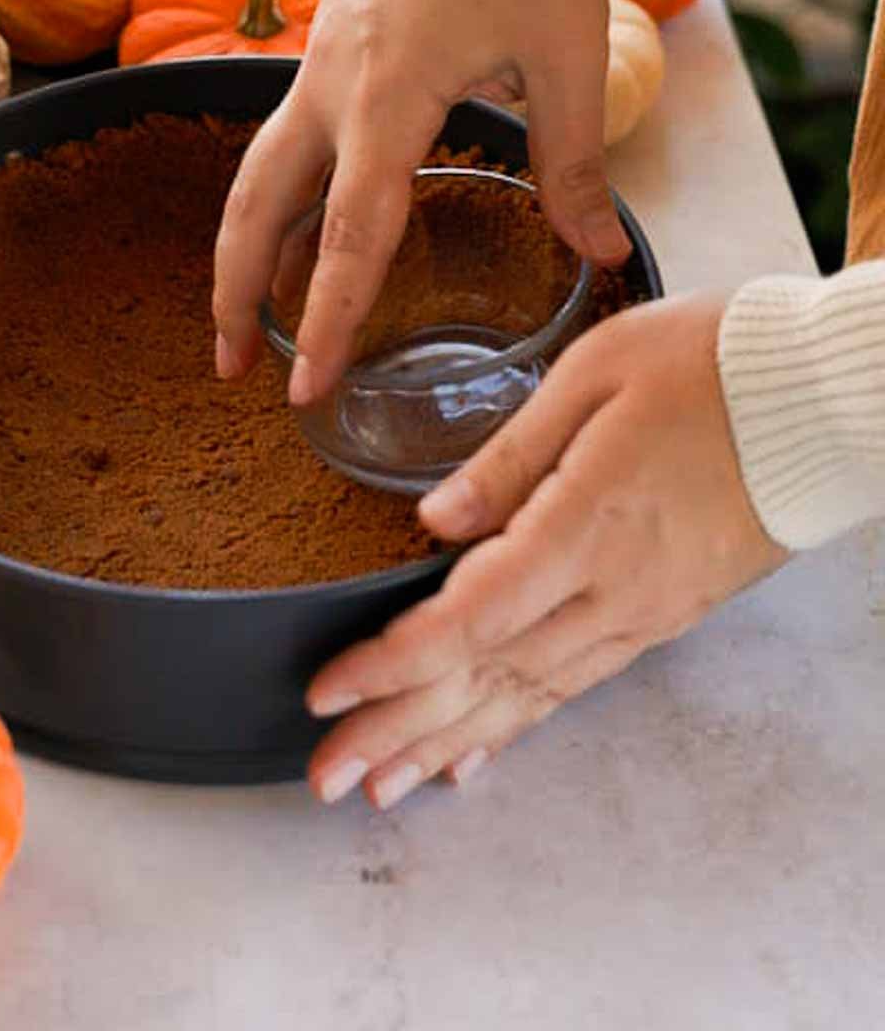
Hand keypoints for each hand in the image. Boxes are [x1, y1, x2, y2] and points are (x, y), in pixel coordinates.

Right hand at [213, 0, 630, 402]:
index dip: (325, 320)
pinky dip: (273, 198)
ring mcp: (319, 60)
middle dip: (234, 293)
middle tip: (233, 373)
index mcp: (389, 92)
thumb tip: (595, 255)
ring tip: (246, 319)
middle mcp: (332, 82)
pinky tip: (295, 233)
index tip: (305, 389)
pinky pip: (283, 137)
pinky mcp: (329, 45)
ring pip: (256, 170)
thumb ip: (574, 161)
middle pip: (257, 205)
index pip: (347, 234)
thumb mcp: (565, 53)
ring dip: (242, 247)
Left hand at [305, 294, 788, 809]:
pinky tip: (478, 754)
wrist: (823, 399)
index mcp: (586, 526)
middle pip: (488, 678)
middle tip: (326, 778)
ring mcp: (644, 612)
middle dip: (399, 731)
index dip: (391, 664)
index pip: (470, 620)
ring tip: (384, 785)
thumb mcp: (595, 375)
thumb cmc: (710, 364)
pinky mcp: (665, 613)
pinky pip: (577, 684)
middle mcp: (614, 590)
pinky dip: (519, 723)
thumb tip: (433, 520)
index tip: (328, 692)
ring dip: (450, 744)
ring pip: (530, 696)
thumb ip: (508, 455)